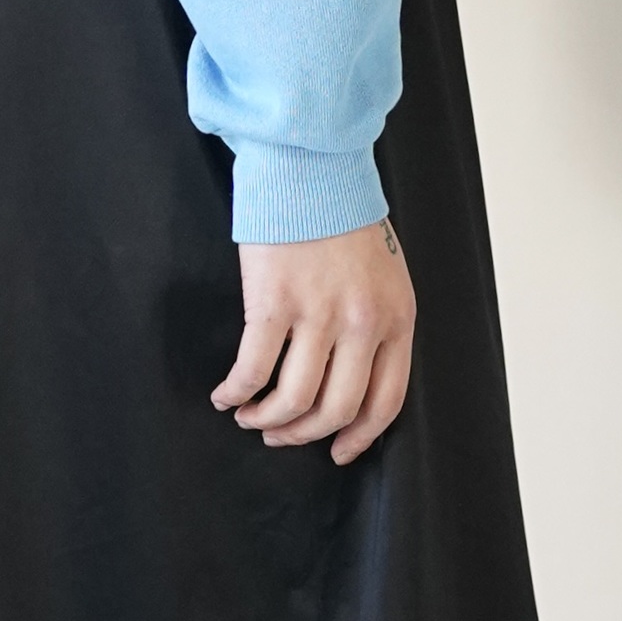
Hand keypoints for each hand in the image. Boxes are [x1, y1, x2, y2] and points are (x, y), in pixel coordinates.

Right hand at [211, 217, 415, 464]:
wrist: (311, 167)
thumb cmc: (343, 217)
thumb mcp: (385, 274)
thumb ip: (376, 324)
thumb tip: (349, 377)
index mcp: (396, 318)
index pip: (385, 401)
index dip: (358, 437)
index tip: (338, 452)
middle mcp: (361, 323)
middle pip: (336, 408)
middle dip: (304, 434)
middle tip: (280, 435)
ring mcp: (317, 314)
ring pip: (294, 398)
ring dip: (267, 418)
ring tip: (250, 417)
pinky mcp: (273, 303)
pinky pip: (253, 368)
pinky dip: (236, 391)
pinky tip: (226, 394)